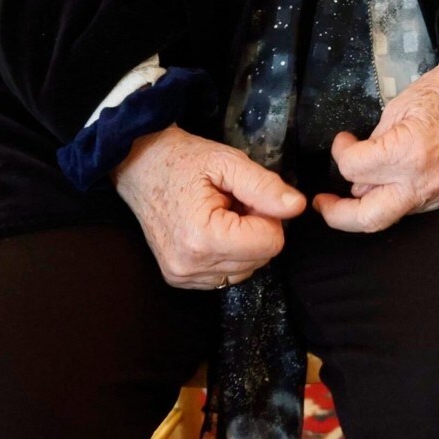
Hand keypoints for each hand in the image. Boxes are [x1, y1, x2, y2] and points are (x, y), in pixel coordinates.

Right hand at [112, 126, 306, 289]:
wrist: (140, 166)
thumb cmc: (184, 159)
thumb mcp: (229, 162)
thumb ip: (265, 187)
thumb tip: (298, 207)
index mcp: (204, 238)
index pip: (271, 243)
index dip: (268, 215)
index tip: (246, 196)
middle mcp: (191, 265)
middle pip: (261, 258)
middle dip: (256, 228)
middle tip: (233, 202)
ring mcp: (183, 276)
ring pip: (246, 270)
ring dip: (243, 242)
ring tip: (221, 213)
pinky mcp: (179, 279)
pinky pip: (226, 276)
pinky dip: (228, 254)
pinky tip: (212, 229)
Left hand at [313, 58, 438, 233]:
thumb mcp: (397, 108)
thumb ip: (374, 144)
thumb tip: (358, 169)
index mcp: (407, 152)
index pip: (354, 170)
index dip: (341, 154)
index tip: (343, 143)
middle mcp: (422, 180)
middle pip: (368, 218)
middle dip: (338, 215)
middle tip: (324, 204)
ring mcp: (438, 192)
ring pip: (390, 214)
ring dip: (368, 203)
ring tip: (359, 184)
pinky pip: (411, 206)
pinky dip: (394, 196)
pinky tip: (389, 180)